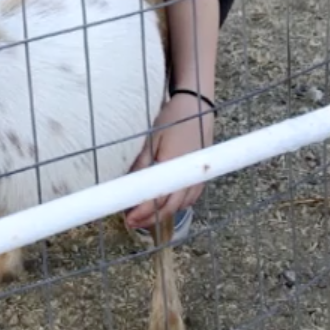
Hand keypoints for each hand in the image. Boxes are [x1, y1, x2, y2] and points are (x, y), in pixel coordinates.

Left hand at [124, 93, 215, 230]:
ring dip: (162, 214)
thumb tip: (128, 186)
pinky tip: (164, 206)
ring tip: (143, 217)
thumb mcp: (151, 140)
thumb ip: (142, 164)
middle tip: (131, 222)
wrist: (196, 107)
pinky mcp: (201, 175)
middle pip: (170, 207)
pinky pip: (190, 198)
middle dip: (150, 218)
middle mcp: (189, 175)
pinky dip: (176, 205)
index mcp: (174, 166)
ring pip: (180, 205)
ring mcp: (197, 177)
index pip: (158, 198)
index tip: (128, 218)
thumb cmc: (171, 120)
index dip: (143, 211)